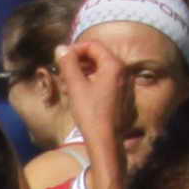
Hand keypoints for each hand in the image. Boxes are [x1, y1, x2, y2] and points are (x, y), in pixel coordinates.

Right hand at [58, 33, 133, 148]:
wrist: (106, 142)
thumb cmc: (90, 113)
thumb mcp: (76, 86)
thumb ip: (68, 64)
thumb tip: (61, 47)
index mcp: (114, 66)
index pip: (94, 46)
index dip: (75, 49)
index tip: (62, 59)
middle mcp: (125, 72)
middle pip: (99, 58)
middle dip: (79, 63)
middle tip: (63, 73)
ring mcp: (127, 86)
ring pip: (103, 72)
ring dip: (85, 74)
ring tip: (69, 86)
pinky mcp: (125, 99)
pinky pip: (109, 84)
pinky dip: (95, 84)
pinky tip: (82, 97)